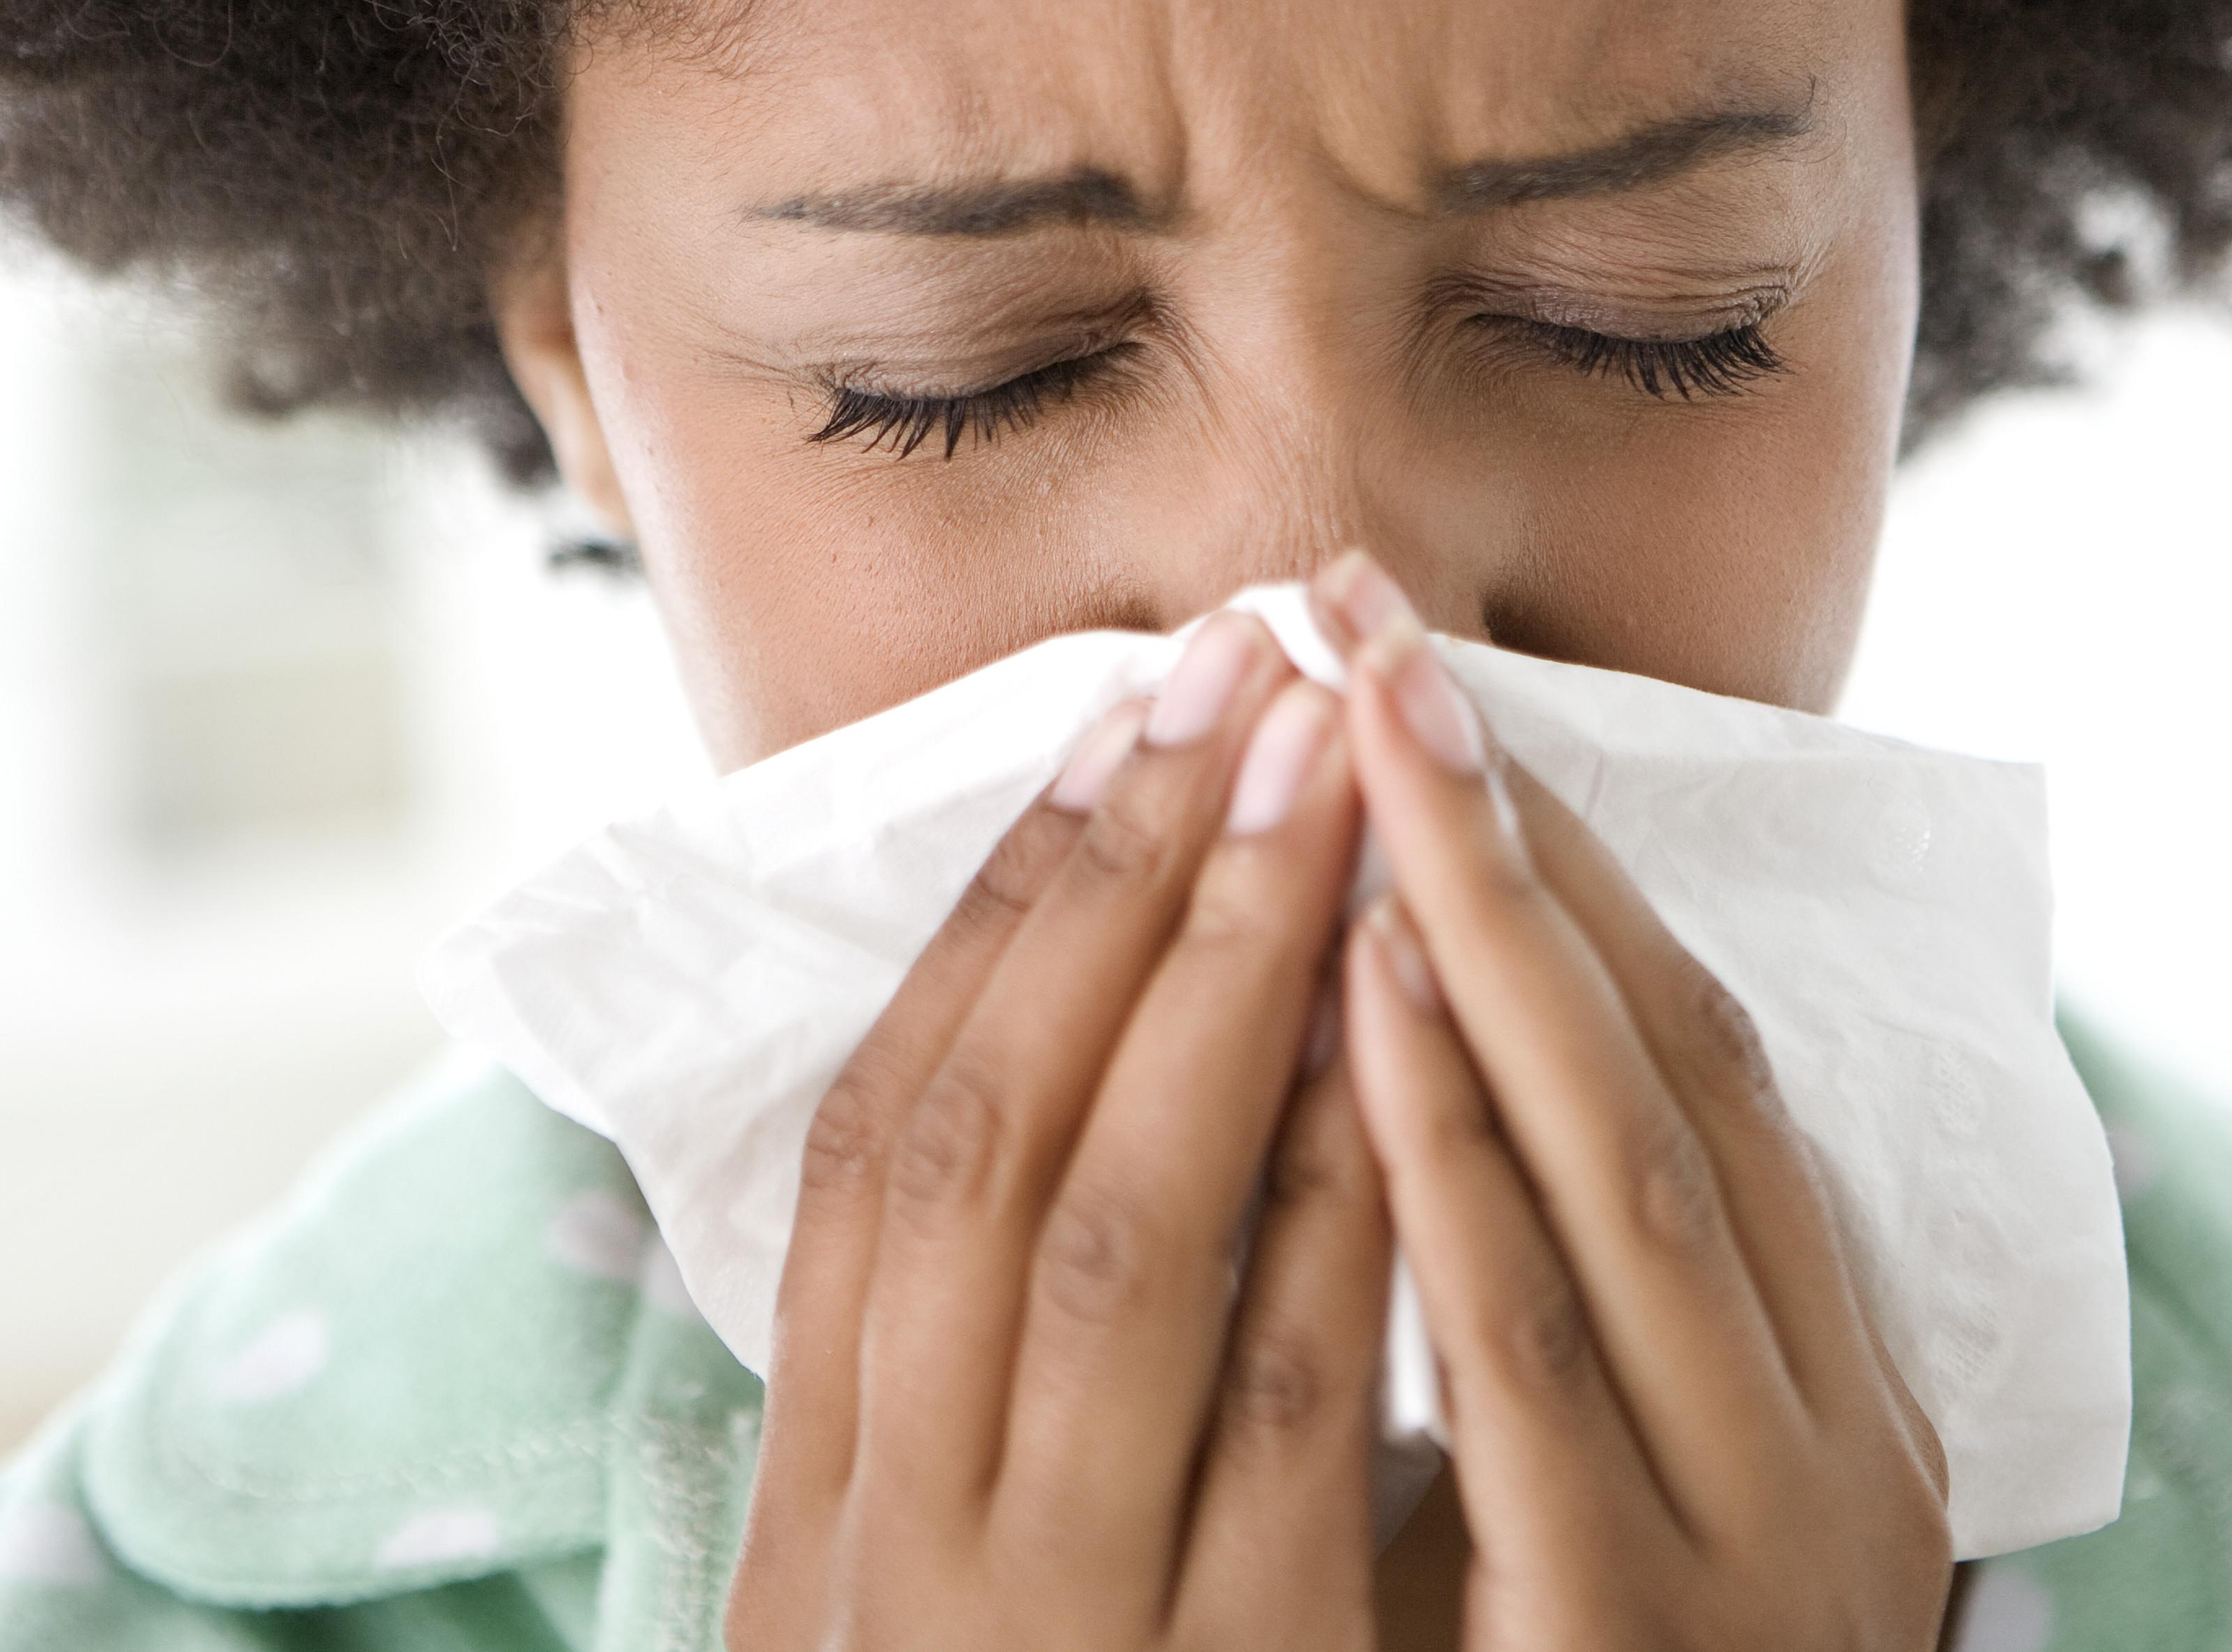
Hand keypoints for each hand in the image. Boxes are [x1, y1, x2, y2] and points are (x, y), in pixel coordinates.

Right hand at [725, 612, 1391, 1651]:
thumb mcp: (932, 1584)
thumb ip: (960, 1387)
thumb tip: (1050, 1075)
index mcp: (825, 1503)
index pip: (875, 1149)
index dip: (993, 919)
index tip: (1109, 721)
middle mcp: (912, 1543)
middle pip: (994, 1148)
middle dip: (1121, 889)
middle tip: (1244, 673)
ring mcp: (1066, 1615)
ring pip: (1127, 1242)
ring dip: (1232, 984)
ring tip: (1336, 780)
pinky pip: (1294, 1405)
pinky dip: (1343, 1200)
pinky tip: (1406, 1041)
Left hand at [1313, 553, 1955, 1651]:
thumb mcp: (1637, 1493)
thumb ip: (1591, 1308)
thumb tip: (1448, 1065)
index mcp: (1840, 1385)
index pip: (1711, 1068)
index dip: (1573, 867)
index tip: (1434, 697)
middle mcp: (1830, 1433)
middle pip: (1674, 1073)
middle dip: (1512, 840)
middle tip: (1376, 630)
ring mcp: (1748, 1533)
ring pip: (1619, 1178)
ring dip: (1486, 943)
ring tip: (1367, 746)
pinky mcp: (1629, 1627)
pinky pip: (1526, 1366)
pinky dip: (1451, 1166)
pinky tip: (1364, 1002)